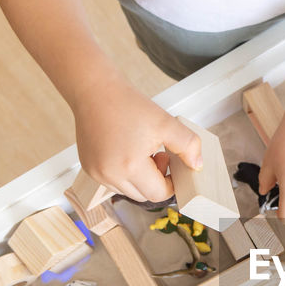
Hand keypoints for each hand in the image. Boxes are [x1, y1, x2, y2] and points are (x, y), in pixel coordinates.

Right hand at [73, 77, 201, 202]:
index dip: (171, 183)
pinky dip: (124, 174)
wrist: (95, 90)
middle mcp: (109, 175)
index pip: (158, 194)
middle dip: (156, 181)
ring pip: (128, 190)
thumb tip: (196, 165)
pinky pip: (113, 182)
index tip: (173, 165)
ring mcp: (96, 173)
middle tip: (159, 155)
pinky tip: (127, 152)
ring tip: (142, 152)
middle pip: (143, 196)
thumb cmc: (128, 104)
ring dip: (140, 178)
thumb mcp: (166, 123)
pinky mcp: (88, 168)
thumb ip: (188, 145)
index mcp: (129, 167)